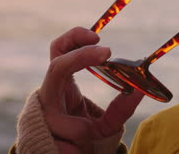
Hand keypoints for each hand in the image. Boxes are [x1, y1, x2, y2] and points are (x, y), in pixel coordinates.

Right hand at [38, 27, 143, 152]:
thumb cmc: (84, 137)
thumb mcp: (106, 122)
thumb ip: (121, 107)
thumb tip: (140, 90)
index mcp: (61, 84)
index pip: (59, 51)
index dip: (73, 37)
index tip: (97, 36)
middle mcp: (48, 96)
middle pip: (57, 66)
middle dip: (80, 56)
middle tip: (107, 52)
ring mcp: (40, 115)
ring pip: (68, 117)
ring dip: (84, 131)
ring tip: (87, 142)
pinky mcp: (38, 136)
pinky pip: (66, 141)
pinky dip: (78, 148)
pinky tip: (77, 152)